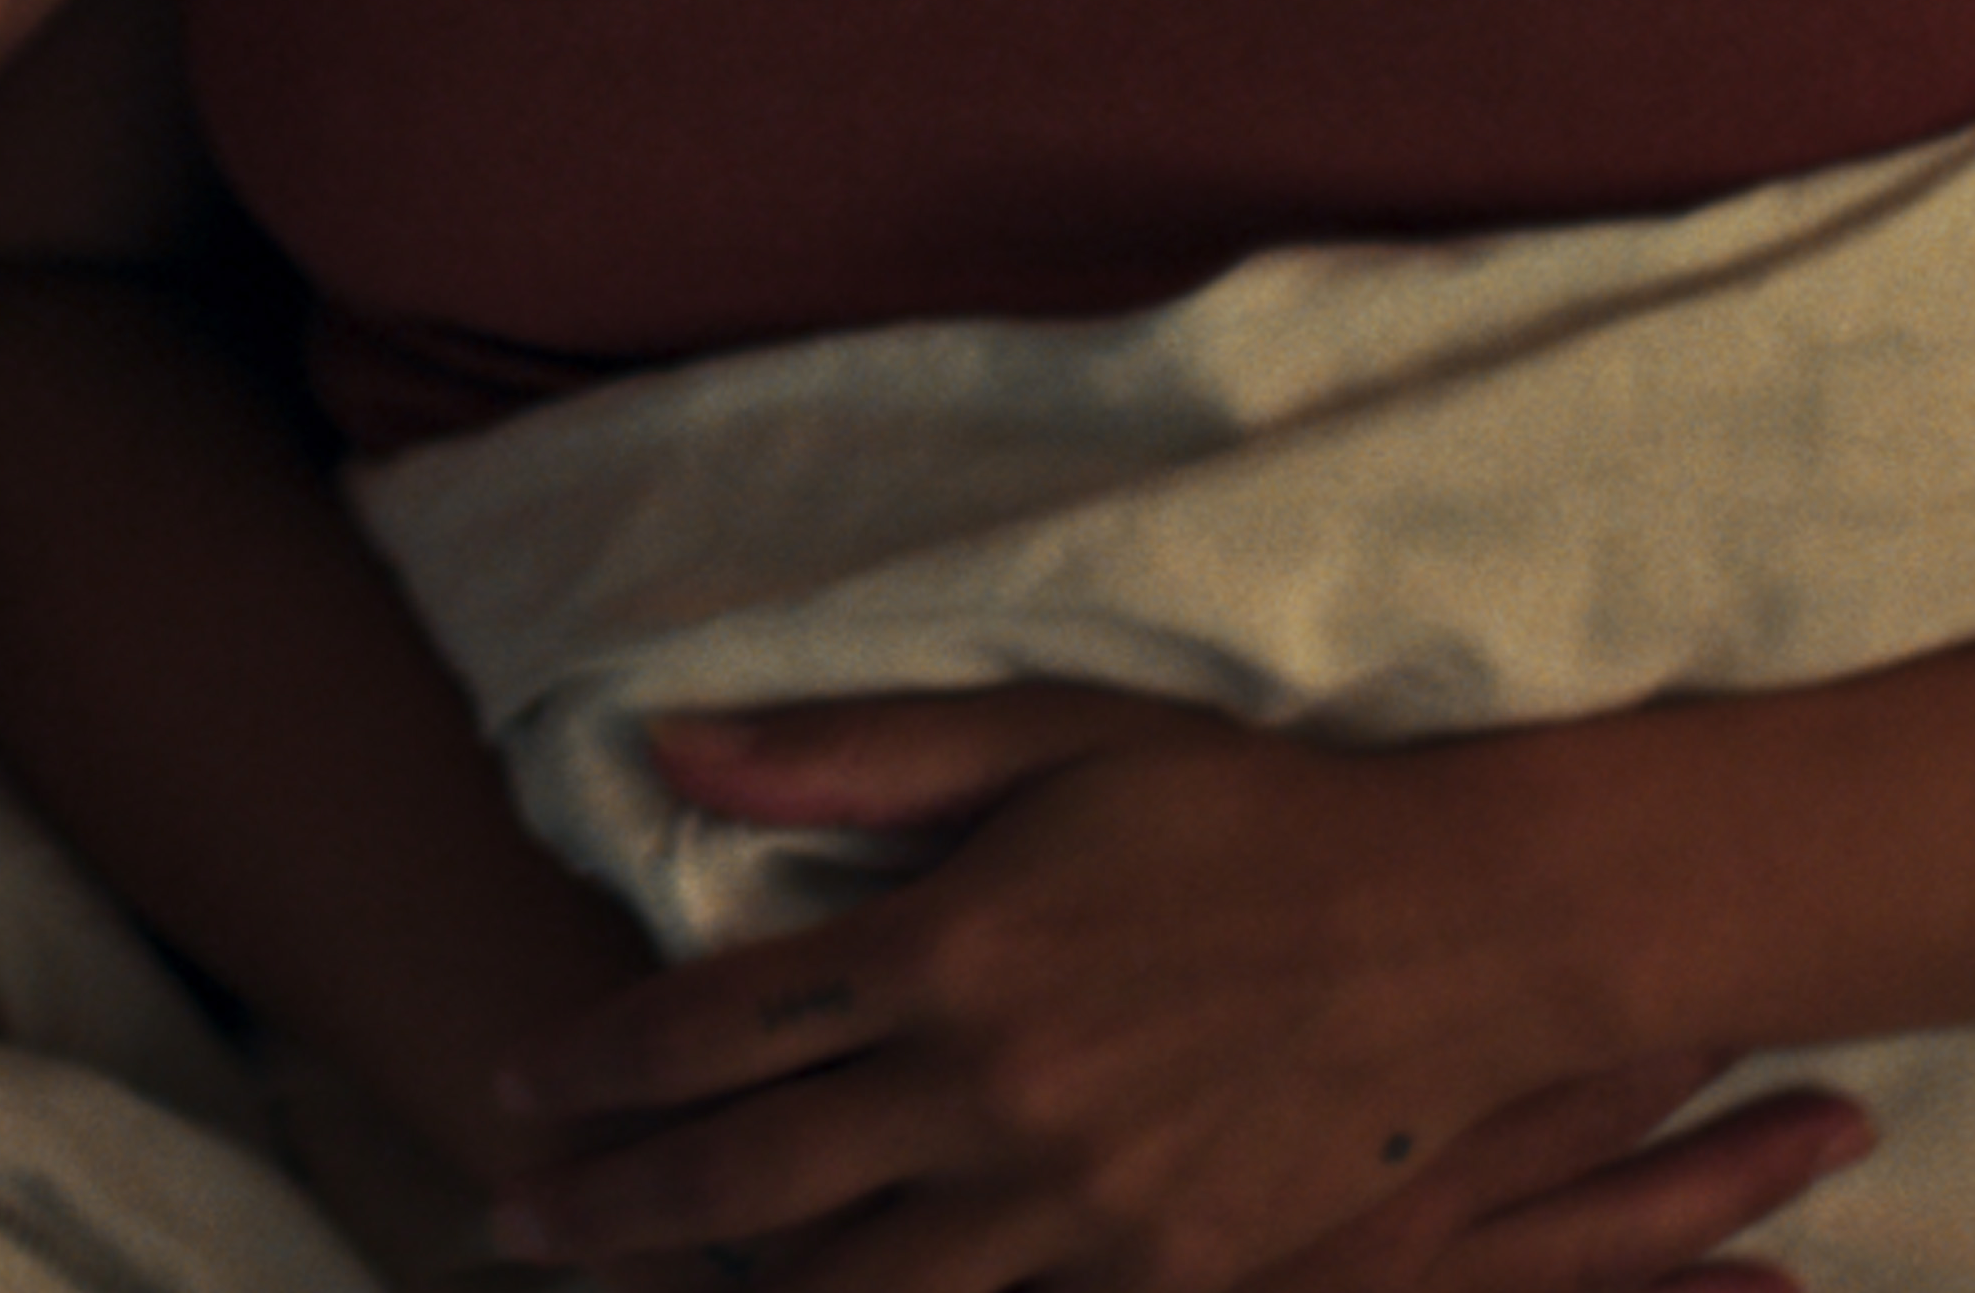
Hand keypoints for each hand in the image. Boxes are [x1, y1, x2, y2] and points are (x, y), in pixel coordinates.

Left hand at [485, 688, 1862, 1292]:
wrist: (1465, 928)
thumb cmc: (1246, 811)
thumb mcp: (1051, 736)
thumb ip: (858, 753)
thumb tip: (670, 746)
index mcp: (949, 949)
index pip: (710, 1026)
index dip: (591, 1063)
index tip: (511, 1081)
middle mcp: (992, 1093)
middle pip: (742, 1179)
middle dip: (605, 1206)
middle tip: (509, 1217)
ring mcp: (1078, 1206)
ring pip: (851, 1289)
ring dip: (727, 1290)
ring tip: (633, 1285)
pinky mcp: (1164, 1278)